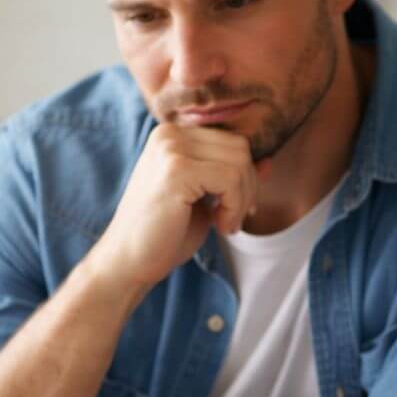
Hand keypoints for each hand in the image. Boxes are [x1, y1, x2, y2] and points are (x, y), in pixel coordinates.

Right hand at [84, 122, 262, 293]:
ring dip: (243, 200)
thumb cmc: (164, 234)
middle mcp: (169, 134)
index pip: (232, 142)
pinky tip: (220, 226)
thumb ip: (233, 176)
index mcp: (172, 135)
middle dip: (248, 188)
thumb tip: (269, 160)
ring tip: (226, 224)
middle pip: (240, 148)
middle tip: (233, 219)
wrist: (127, 262)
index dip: (245, 177)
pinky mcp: (176, 170)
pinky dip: (235, 206)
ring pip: (240, 162)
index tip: (236, 208)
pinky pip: (231, 179)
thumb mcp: (205, 199)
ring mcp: (170, 149)